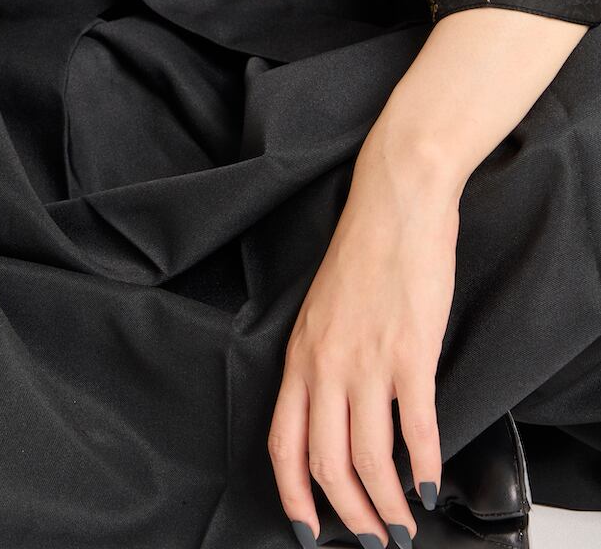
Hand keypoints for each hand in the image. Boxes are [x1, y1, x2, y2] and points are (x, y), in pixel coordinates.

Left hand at [268, 146, 459, 544]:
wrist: (395, 200)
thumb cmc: (364, 251)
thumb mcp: (322, 310)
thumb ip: (323, 361)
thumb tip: (336, 416)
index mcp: (300, 354)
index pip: (283, 444)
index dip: (294, 498)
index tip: (309, 532)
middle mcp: (326, 363)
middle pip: (326, 463)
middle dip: (349, 516)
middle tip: (372, 539)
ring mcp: (368, 360)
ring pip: (370, 458)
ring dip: (388, 504)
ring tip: (404, 526)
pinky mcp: (411, 352)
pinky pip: (416, 428)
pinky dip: (425, 466)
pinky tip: (432, 484)